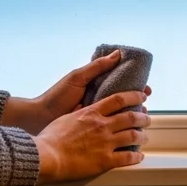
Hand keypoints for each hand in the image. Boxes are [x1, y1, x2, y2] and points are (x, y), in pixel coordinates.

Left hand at [4, 50, 152, 133]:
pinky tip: (132, 131)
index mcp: (94, 85)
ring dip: (132, 116)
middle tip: (147, 105)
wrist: (39, 119)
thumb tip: (117, 54)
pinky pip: (110, 128)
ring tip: (143, 118)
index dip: (134, 85)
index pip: (120, 83)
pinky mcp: (91, 129)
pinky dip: (122, 129)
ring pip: (119, 115)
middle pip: (123, 100)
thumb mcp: (77, 78)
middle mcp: (97, 100)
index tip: (146, 89)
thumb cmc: (56, 97)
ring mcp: (95, 116)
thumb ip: (96, 67)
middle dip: (137, 102)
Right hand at [33, 90, 150, 183]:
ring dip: (142, 136)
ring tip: (145, 137)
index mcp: (92, 113)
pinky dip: (136, 157)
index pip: (119, 99)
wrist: (46, 156)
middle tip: (148, 119)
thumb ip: (79, 113)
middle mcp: (102, 126)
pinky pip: (127, 158)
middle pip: (131, 117)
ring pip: (133, 136)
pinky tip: (139, 157)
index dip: (134, 96)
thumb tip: (83, 107)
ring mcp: (105, 143)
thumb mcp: (66, 117)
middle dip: (143, 117)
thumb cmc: (50, 138)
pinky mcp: (105, 160)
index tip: (142, 95)